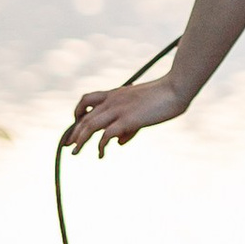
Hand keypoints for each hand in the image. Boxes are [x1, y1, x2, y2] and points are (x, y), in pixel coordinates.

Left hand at [65, 72, 187, 155]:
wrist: (175, 89)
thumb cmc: (163, 98)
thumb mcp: (142, 111)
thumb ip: (128, 127)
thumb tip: (117, 143)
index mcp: (115, 94)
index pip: (87, 101)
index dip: (77, 114)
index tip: (74, 127)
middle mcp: (112, 100)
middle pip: (85, 117)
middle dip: (74, 132)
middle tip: (68, 145)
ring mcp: (119, 109)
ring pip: (89, 125)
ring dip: (80, 140)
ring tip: (75, 153)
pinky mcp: (127, 119)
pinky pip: (106, 135)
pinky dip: (100, 146)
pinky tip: (101, 154)